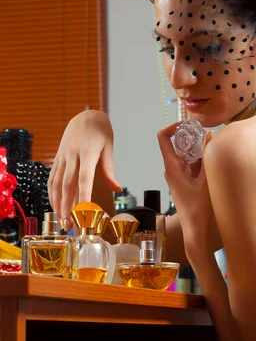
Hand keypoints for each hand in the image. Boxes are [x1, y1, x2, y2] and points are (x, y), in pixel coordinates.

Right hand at [48, 110, 120, 229]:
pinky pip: (52, 178)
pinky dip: (52, 193)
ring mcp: (62, 156)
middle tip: (69, 224)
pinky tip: (55, 206)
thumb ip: (109, 170)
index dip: (83, 195)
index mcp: (88, 152)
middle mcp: (72, 155)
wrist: (85, 116)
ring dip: (58, 203)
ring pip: (57, 183)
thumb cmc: (101, 132)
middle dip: (68, 206)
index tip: (84, 211)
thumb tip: (117, 188)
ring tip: (62, 220)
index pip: (85, 177)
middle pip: (68, 184)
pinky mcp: (57, 158)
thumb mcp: (108, 148)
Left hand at [157, 122, 214, 242]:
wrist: (194, 228)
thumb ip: (207, 155)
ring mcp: (176, 175)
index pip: (163, 138)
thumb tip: (210, 134)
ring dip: (197, 151)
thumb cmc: (198, 207)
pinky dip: (198, 161)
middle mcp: (171, 168)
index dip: (172, 126)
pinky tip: (211, 167)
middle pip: (176, 144)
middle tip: (206, 136)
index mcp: (171, 166)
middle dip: (191, 138)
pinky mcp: (182, 181)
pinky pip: (188, 164)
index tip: (187, 124)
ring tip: (212, 152)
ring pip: (185, 155)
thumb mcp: (206, 178)